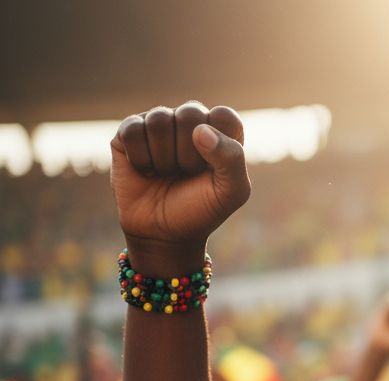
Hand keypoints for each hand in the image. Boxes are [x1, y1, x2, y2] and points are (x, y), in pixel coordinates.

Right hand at [110, 102, 250, 269]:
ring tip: (167, 174)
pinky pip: (133, 131)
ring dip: (164, 159)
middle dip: (189, 155)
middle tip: (187, 175)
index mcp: (220, 132)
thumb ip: (232, 159)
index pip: (224, 115)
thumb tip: (200, 130)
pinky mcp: (129, 132)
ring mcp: (159, 124)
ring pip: (159, 120)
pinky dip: (141, 159)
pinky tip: (146, 171)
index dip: (219, 145)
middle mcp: (190, 122)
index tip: (213, 170)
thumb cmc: (201, 210)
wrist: (163, 233)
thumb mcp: (232, 193)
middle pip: (190, 114)